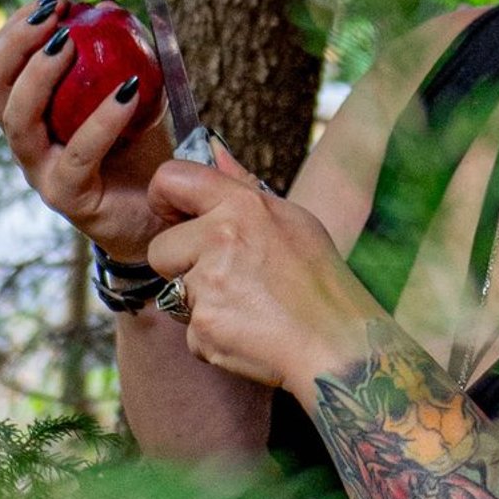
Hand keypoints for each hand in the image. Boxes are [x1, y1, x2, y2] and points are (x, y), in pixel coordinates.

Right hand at [0, 0, 173, 261]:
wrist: (165, 213)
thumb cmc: (144, 150)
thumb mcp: (134, 93)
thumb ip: (119, 53)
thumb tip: (108, 3)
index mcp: (33, 114)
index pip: (5, 64)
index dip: (19, 28)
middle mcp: (27, 142)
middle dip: (16, 43)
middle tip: (53, 13)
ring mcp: (42, 172)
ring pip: (20, 123)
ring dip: (39, 76)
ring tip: (69, 43)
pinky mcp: (68, 198)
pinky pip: (79, 154)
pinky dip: (101, 120)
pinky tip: (128, 92)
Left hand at [146, 154, 383, 394]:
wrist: (338, 347)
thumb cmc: (322, 283)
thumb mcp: (293, 221)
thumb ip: (244, 188)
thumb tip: (214, 151)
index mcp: (243, 206)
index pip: (171, 179)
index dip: (162, 198)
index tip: (173, 217)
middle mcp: (221, 238)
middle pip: (160, 249)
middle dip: (182, 266)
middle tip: (229, 280)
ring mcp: (209, 284)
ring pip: (174, 293)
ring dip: (200, 304)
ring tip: (248, 308)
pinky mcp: (203, 326)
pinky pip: (190, 330)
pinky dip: (213, 336)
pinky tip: (249, 332)